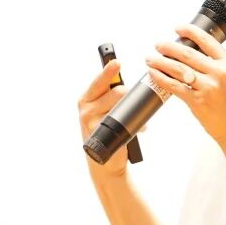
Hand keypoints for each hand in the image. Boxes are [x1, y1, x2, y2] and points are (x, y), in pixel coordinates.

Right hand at [78, 59, 129, 178]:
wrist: (105, 162)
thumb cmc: (108, 132)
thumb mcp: (105, 112)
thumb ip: (111, 97)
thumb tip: (128, 86)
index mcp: (87, 98)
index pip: (99, 81)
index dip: (108, 71)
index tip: (117, 62)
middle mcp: (85, 107)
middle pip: (116, 92)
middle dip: (130, 95)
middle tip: (136, 102)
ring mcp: (90, 120)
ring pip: (120, 106)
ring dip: (135, 112)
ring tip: (140, 121)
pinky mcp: (99, 133)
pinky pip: (124, 123)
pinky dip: (136, 125)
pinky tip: (139, 129)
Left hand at [145, 24, 225, 147]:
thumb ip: (218, 66)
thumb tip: (194, 57)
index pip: (207, 40)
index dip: (189, 32)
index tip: (178, 29)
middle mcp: (219, 72)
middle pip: (188, 53)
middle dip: (168, 47)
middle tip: (158, 45)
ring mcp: (208, 87)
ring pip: (178, 68)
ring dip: (161, 62)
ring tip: (151, 59)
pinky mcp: (198, 102)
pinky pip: (174, 86)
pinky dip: (161, 78)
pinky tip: (154, 74)